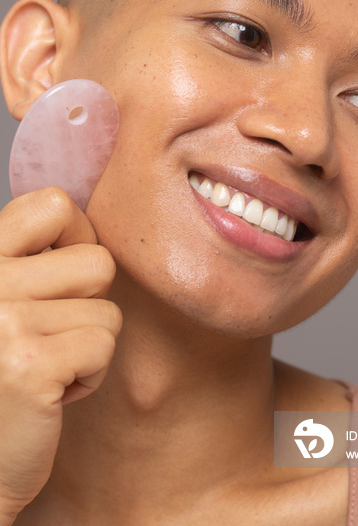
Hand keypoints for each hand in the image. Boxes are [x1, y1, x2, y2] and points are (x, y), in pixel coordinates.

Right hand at [0, 188, 121, 522]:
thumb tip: (92, 223)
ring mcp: (2, 321)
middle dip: (89, 303)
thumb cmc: (4, 376)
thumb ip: (33, 257)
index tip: (61, 276)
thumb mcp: (7, 298)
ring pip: (108, 308)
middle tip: (50, 335)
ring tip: (47, 365)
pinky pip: (104, 345)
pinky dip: (89, 376)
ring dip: (89, 343)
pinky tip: (51, 393)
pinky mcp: (29, 365)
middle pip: (98, 262)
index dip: (77, 237)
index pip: (54, 203)